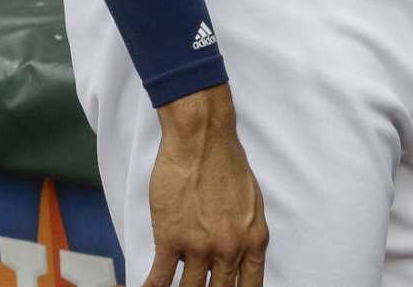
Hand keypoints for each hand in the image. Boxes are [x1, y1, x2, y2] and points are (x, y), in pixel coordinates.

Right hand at [144, 86, 267, 286]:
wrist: (202, 140)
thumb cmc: (227, 165)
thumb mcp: (251, 204)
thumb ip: (245, 236)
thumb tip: (236, 259)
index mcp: (253, 239)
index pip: (251, 285)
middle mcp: (229, 248)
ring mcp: (199, 246)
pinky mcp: (170, 240)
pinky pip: (159, 279)